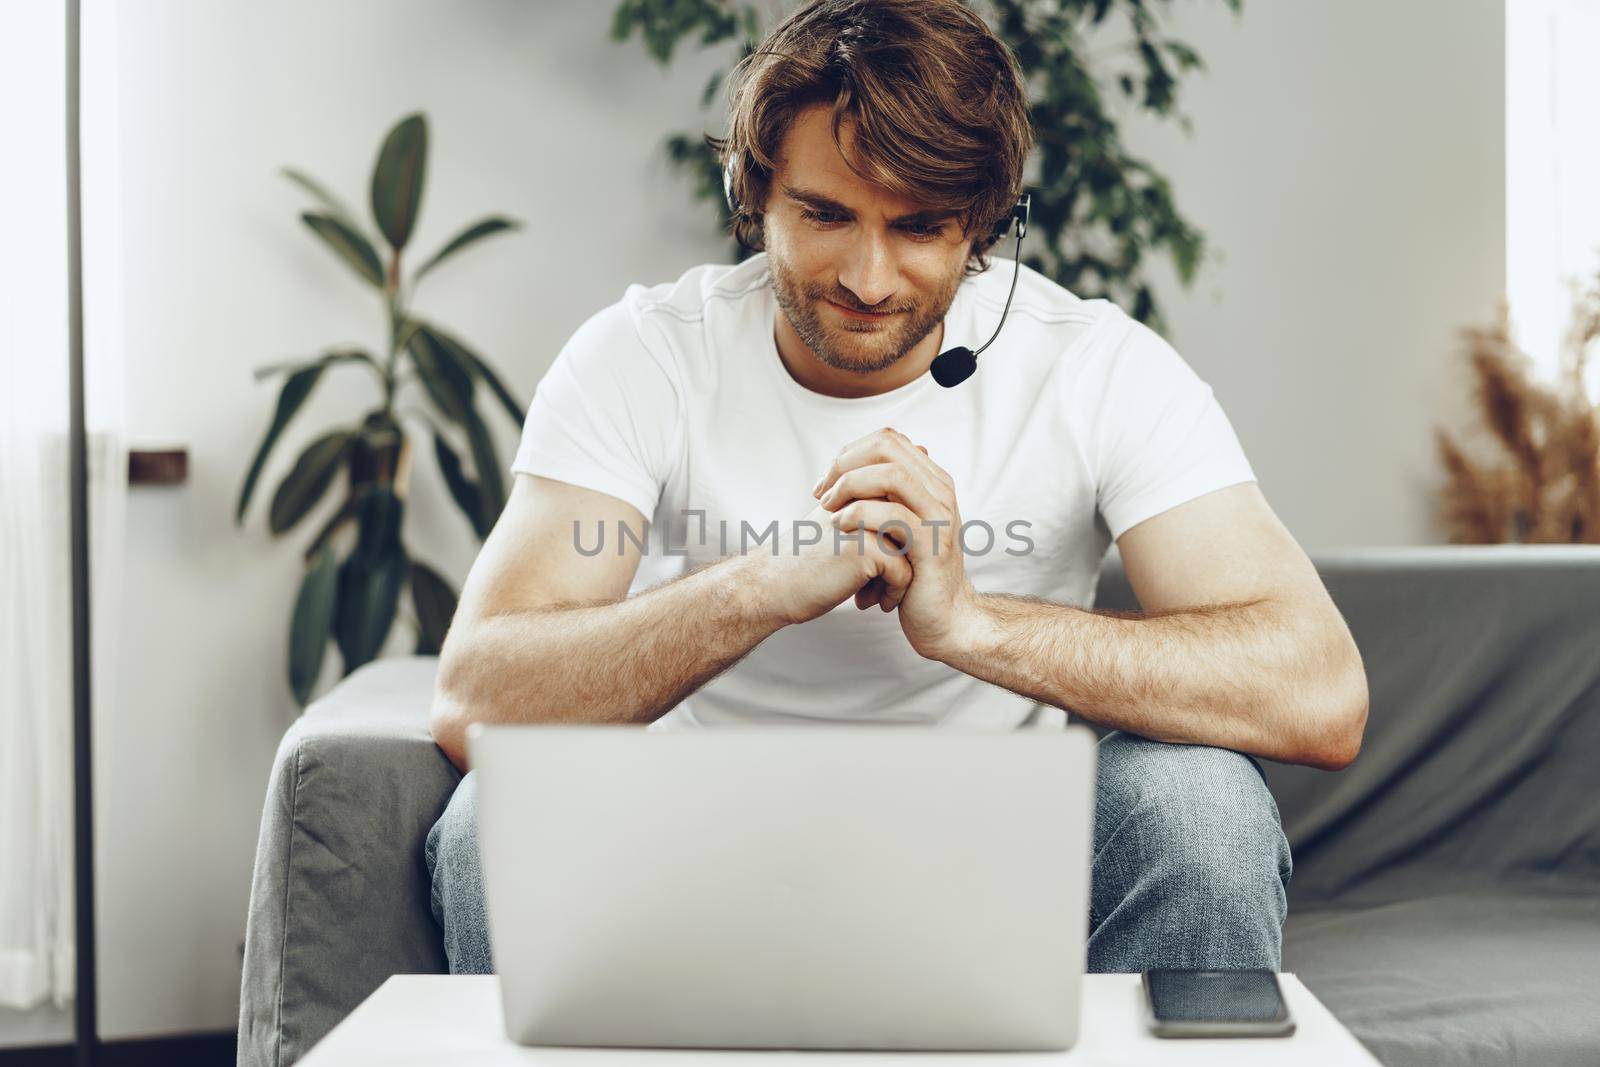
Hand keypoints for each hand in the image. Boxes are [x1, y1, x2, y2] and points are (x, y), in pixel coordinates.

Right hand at [738, 499, 915, 626]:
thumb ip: (878, 497)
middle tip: (874, 581)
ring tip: (872, 592)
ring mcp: (864, 521)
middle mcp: (863, 496)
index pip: (906, 513)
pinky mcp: (863, 549)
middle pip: (913, 534)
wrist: (771, 585)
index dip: (894, 543)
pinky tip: (864, 601)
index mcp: (859, 484)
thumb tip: (921, 458)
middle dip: (903, 560)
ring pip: (913, 553)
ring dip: (898, 579)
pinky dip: (891, 593)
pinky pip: (902, 573)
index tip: (872, 564)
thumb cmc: (810, 557)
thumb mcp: (844, 519)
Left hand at [812, 427, 981, 659]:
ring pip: (891, 475)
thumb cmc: (912, 574)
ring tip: (827, 508)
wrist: (943, 619)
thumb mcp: (897, 527)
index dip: (849, 453)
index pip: (888, 439)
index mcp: (931, 481)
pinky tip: (839, 526)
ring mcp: (940, 516)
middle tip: (822, 493)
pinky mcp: (932, 544)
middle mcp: (940, 491)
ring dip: (850, 486)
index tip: (826, 482)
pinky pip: (893, 515)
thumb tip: (851, 465)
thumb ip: (883, 496)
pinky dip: (859, 514)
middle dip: (845, 464)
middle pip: (888, 447)